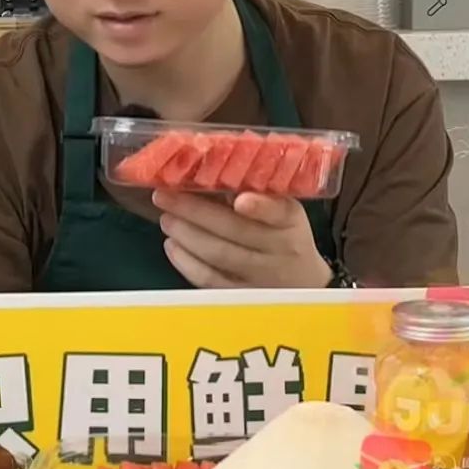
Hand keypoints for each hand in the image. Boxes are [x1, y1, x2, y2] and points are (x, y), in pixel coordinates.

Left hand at [153, 188, 332, 290]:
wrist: (305, 284)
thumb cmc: (285, 235)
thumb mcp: (283, 212)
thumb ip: (257, 196)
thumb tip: (209, 172)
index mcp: (290, 221)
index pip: (279, 212)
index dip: (259, 207)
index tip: (240, 199)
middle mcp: (278, 249)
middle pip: (236, 231)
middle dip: (195, 212)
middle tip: (164, 196)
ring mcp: (260, 277)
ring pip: (219, 255)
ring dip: (186, 234)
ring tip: (166, 218)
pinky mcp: (241, 296)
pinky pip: (209, 280)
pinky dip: (186, 262)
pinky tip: (171, 245)